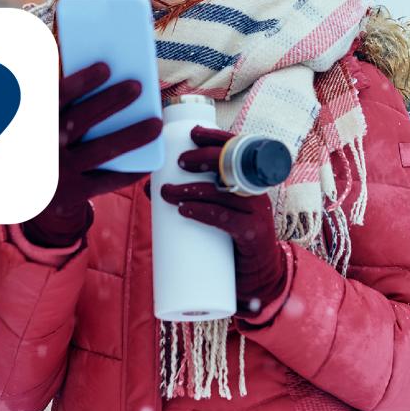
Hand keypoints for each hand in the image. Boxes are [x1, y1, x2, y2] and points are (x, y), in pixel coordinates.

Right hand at [22, 62, 162, 247]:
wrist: (19, 193)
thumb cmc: (41, 143)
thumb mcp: (38, 122)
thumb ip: (59, 101)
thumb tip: (104, 73)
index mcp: (32, 124)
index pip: (55, 98)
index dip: (80, 82)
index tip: (106, 67)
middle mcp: (42, 148)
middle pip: (81, 120)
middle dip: (111, 101)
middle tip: (137, 86)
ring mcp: (57, 173)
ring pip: (100, 150)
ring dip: (131, 136)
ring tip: (155, 124)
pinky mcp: (70, 195)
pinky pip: (105, 181)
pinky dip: (129, 172)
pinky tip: (149, 163)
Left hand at [159, 126, 287, 315]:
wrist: (259, 277)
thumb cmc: (232, 241)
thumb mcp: (216, 214)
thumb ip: (190, 198)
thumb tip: (150, 186)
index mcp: (249, 183)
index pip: (238, 151)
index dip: (217, 138)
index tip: (193, 133)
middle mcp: (255, 193)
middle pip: (232, 166)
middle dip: (203, 159)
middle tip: (178, 162)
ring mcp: (257, 213)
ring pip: (222, 193)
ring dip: (191, 189)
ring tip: (166, 192)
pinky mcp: (253, 234)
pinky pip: (226, 219)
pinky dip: (203, 212)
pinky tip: (185, 210)